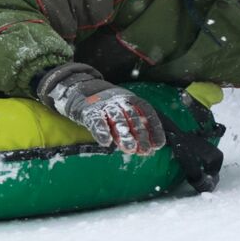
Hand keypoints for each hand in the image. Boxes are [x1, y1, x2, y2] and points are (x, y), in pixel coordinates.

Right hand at [38, 64, 165, 155]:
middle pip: (133, 117)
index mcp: (130, 99)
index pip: (147, 112)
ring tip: (130, 149)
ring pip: (117, 119)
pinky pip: (96, 121)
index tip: (159, 144)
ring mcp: (104, 105)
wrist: (80, 90)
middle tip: (146, 150)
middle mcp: (119, 101)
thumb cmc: (107, 106)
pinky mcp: (89, 111)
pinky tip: (106, 143)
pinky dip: (101, 131)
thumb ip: (134, 126)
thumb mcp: (123, 110)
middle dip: (140, 134)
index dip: (154, 128)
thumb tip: (151, 147)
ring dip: (124, 134)